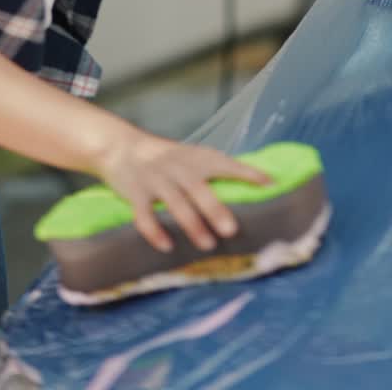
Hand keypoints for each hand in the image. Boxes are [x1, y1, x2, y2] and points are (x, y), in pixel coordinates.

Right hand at [95, 128, 272, 253]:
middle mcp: (177, 166)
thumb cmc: (166, 158)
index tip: (269, 184)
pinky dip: (154, 230)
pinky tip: (166, 246)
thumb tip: (253, 186)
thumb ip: (214, 170)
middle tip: (231, 229)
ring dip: (191, 223)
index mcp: (196, 157)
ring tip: (207, 244)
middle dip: (214, 208)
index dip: (247, 172)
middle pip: (197, 187)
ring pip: (174, 202)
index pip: (225, 163)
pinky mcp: (135, 192)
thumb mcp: (191, 157)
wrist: (122, 146)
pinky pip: (143, 213)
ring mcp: (155, 179)